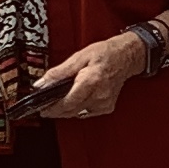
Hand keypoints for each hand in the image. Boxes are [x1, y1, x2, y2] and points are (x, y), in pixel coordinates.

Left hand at [30, 29, 157, 119]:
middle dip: (56, 111)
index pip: (67, 102)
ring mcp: (104, 103)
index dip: (52, 108)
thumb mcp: (78, 57)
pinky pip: (87, 113)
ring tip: (57, 104)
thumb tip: (42, 83)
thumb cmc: (104, 54)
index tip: (42, 108)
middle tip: (46, 108)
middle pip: (71, 111)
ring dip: (66, 110)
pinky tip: (74, 102)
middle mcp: (98, 95)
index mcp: (90, 81)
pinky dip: (78, 109)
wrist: (126, 56)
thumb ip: (59, 72)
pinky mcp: (106, 107)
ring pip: (78, 113)